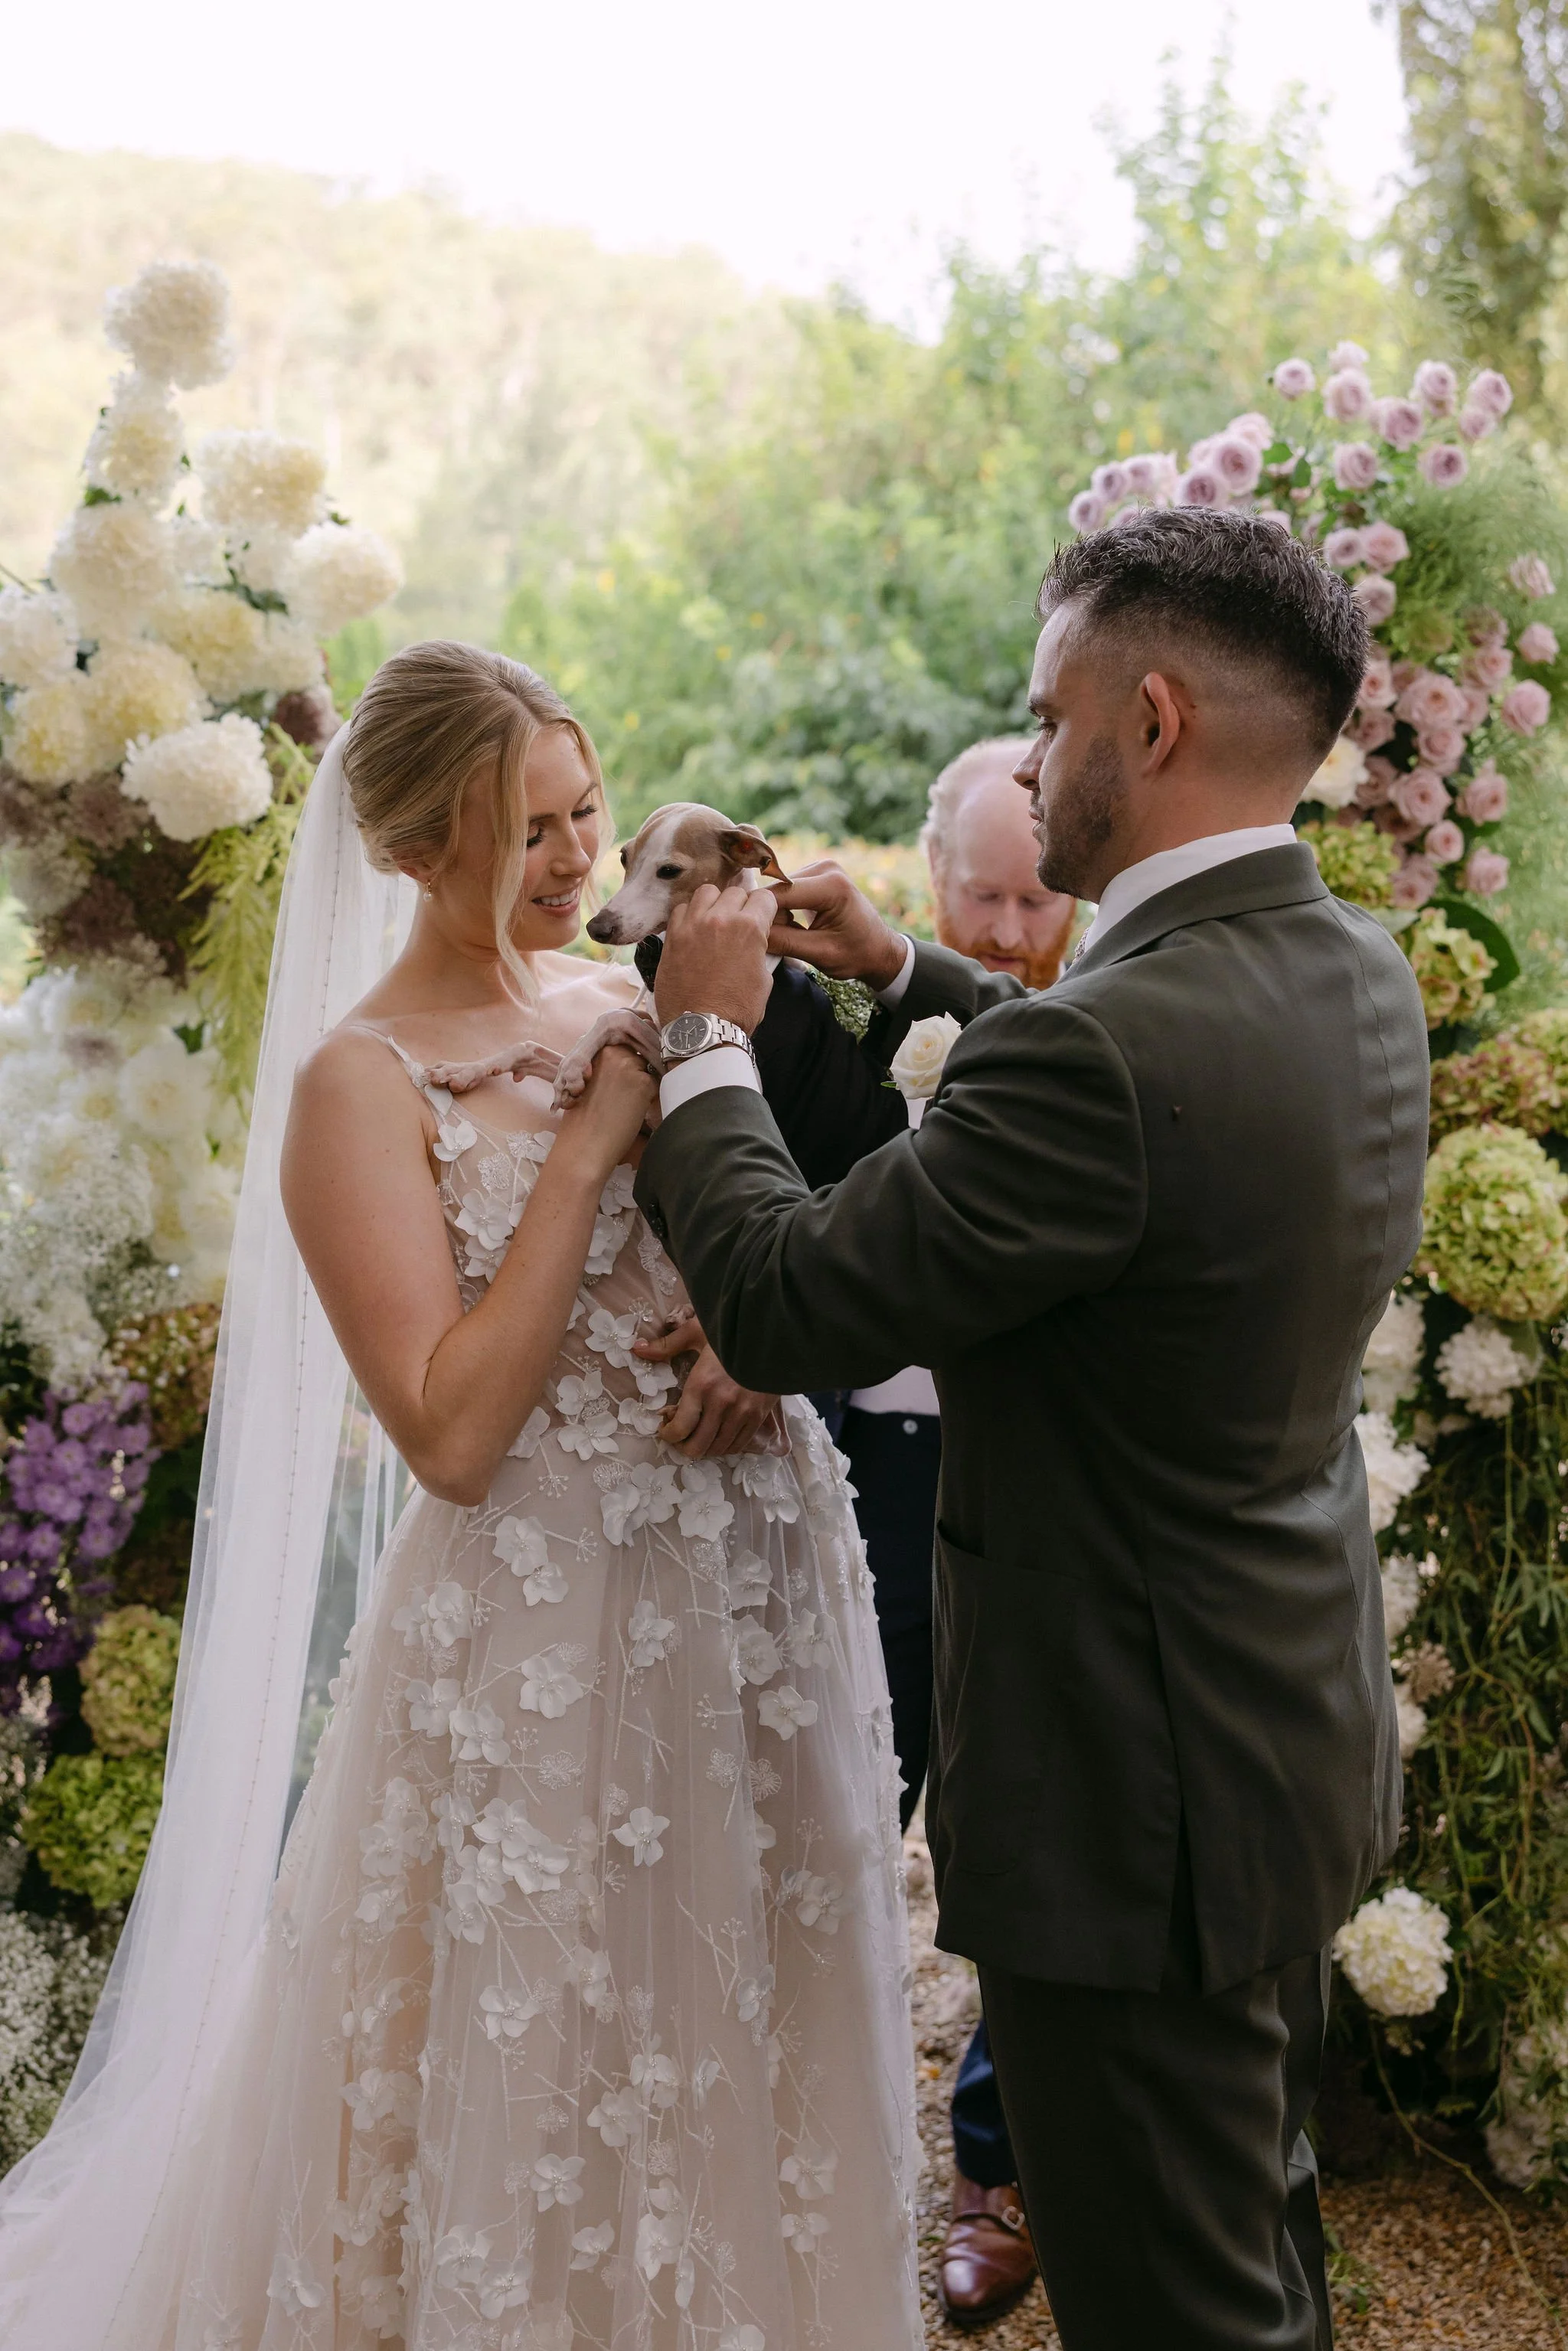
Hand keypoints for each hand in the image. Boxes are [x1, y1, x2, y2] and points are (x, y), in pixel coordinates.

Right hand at [558, 1043, 656, 1172]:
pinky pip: (657, 1084)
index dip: (626, 1064)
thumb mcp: (585, 1081)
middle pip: (638, 1055)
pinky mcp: (643, 1083)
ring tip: (625, 1105)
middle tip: (623, 1096)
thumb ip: (603, 1067)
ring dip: (643, 1085)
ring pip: (649, 1069)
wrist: (583, 1145)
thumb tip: (623, 1062)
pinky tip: (633, 1111)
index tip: (622, 1081)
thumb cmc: (582, 1118)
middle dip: (636, 1072)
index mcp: (597, 1050)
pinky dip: (650, 1098)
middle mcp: (614, 1052)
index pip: (624, 1046)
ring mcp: (629, 1066)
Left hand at [634, 1313, 783, 1457]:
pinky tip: (718, 1435)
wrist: (775, 1334)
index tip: (664, 1429)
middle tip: (679, 1436)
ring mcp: (743, 1413)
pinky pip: (738, 1445)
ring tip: (698, 1435)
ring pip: (718, 1449)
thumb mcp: (697, 1332)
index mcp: (702, 1385)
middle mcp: (722, 1404)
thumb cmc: (733, 1331)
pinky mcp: (759, 1417)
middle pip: (697, 1446)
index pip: (680, 1427)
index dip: (668, 1435)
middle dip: (683, 1447)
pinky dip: (724, 1446)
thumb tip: (637, 1349)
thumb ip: (667, 1345)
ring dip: (704, 1447)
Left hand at [654, 881, 775, 1032]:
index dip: (765, 908)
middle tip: (738, 924)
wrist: (701, 1030)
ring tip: (714, 921)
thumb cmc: (737, 1010)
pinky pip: (681, 909)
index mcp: (749, 927)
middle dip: (741, 905)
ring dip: (714, 903)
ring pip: (706, 892)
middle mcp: (719, 918)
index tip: (761, 917)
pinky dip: (690, 915)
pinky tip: (693, 930)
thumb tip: (755, 943)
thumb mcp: (763, 979)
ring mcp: (692, 925)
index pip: (764, 897)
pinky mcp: (672, 936)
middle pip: (735, 892)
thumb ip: (759, 951)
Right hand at [765, 861, 906, 987]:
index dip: (761, 916)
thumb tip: (750, 934)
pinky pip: (787, 890)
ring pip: (779, 890)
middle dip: (770, 916)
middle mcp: (826, 868)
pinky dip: (783, 908)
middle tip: (774, 943)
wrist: (880, 949)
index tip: (752, 939)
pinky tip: (791, 925)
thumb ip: (785, 942)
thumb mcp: (820, 954)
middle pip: (778, 890)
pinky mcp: (816, 873)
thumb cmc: (857, 954)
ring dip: (775, 913)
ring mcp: (821, 867)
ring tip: (786, 936)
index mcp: (832, 886)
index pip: (779, 895)